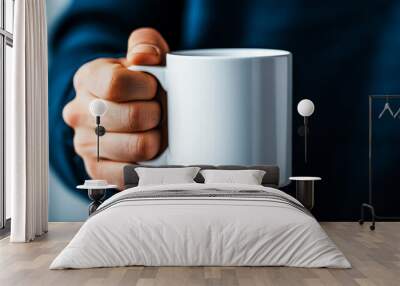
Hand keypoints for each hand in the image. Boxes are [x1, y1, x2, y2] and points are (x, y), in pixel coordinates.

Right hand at [63, 28, 168, 187]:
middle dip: (157, 114)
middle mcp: (79, 112)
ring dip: (157, 139)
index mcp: (88, 78)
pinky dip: (149, 164)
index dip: (147, 87)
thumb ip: (145, 44)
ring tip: (154, 131)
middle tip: (157, 112)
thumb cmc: (140, 85)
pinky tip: (149, 153)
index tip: (153, 88)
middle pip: (134, 117)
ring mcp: (85, 144)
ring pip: (139, 146)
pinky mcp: (97, 170)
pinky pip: (131, 173)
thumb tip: (144, 57)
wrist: (128, 115)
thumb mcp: (144, 57)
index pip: (117, 84)